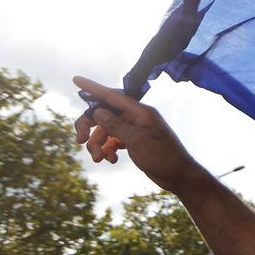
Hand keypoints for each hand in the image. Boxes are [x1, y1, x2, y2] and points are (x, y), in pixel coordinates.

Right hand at [73, 77, 204, 192]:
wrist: (178, 175)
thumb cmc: (162, 156)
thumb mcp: (136, 140)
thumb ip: (115, 125)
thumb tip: (97, 110)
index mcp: (139, 111)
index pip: (111, 96)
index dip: (92, 88)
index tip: (75, 79)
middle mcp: (135, 117)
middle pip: (103, 115)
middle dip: (90, 126)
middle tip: (80, 141)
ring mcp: (134, 130)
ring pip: (106, 131)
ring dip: (98, 144)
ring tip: (99, 159)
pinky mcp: (133, 142)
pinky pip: (113, 141)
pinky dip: (108, 150)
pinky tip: (111, 160)